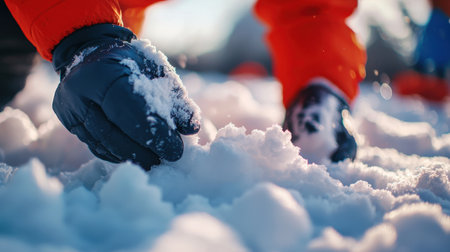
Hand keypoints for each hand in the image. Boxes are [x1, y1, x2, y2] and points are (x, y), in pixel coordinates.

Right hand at [52, 25, 199, 169]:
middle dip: (144, 150)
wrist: (92, 52)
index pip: (129, 109)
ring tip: (155, 162)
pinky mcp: (67, 122)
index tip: (176, 150)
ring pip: (102, 143)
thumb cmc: (132, 62)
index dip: (154, 132)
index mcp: (103, 71)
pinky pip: (95, 145)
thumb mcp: (157, 70)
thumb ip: (175, 98)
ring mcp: (68, 108)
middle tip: (168, 159)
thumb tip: (191, 128)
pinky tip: (136, 156)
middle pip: (112, 132)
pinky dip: (118, 154)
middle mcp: (78, 91)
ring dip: (132, 156)